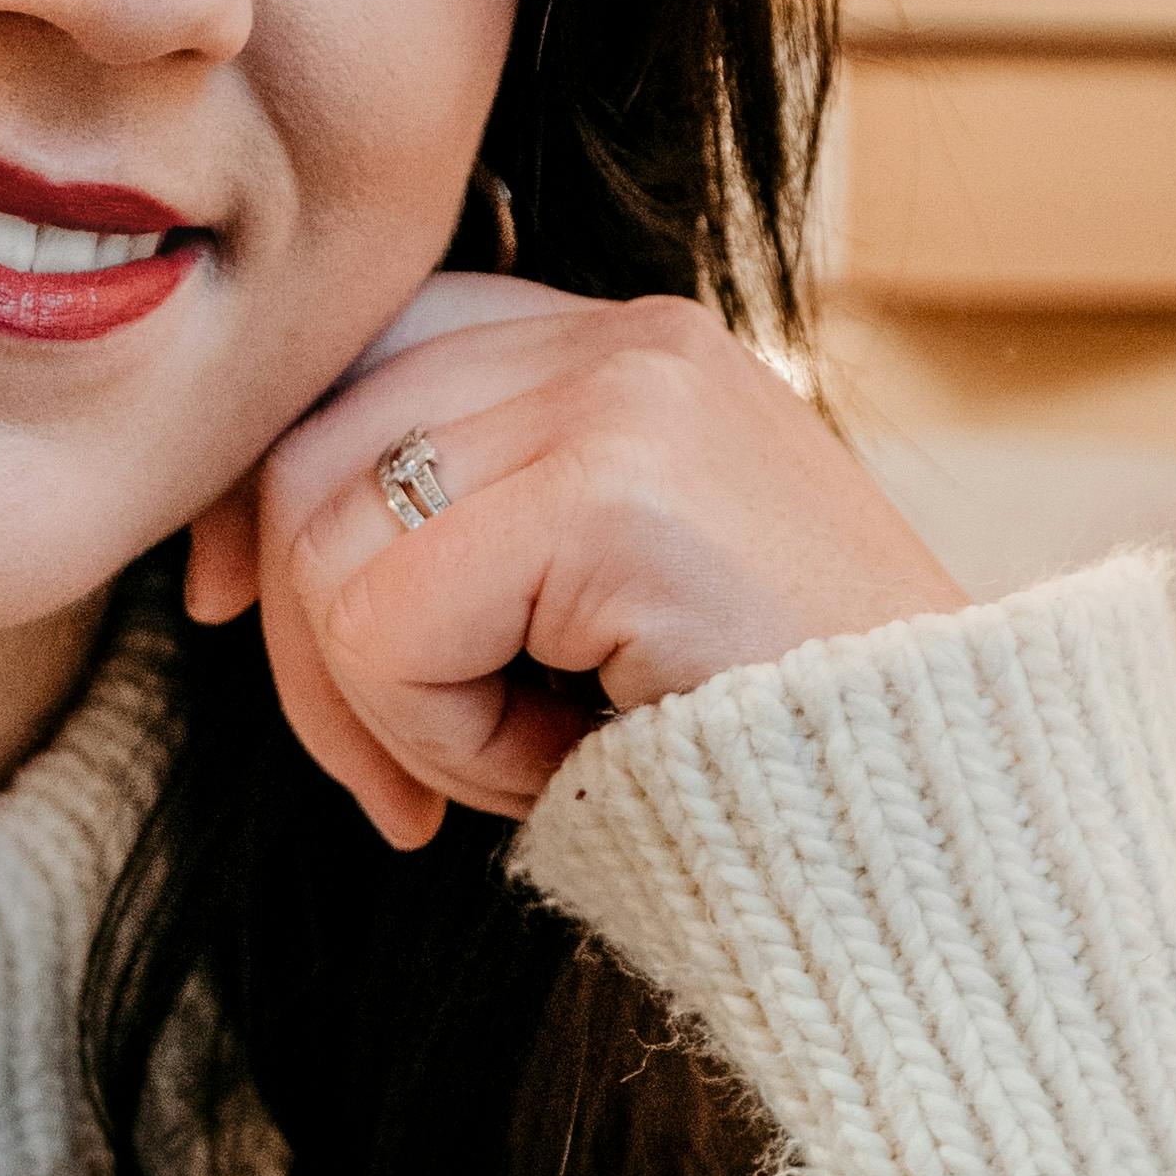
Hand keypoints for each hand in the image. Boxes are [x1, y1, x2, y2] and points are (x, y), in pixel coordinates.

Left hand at [185, 278, 961, 850]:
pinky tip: (557, 767)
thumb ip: (460, 540)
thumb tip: (225, 563)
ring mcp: (625, 399)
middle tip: (392, 793)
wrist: (955, 836)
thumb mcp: (591, 618)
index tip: (221, 608)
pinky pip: (388, 623)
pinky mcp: (615, 494)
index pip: (367, 352)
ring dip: (388, 712)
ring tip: (523, 768)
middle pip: (310, 447)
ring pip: (325, 547)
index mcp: (628, 348)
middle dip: (299, 642)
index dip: (266, 487)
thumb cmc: (771, 758)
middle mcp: (624, 339)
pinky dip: (437, 737)